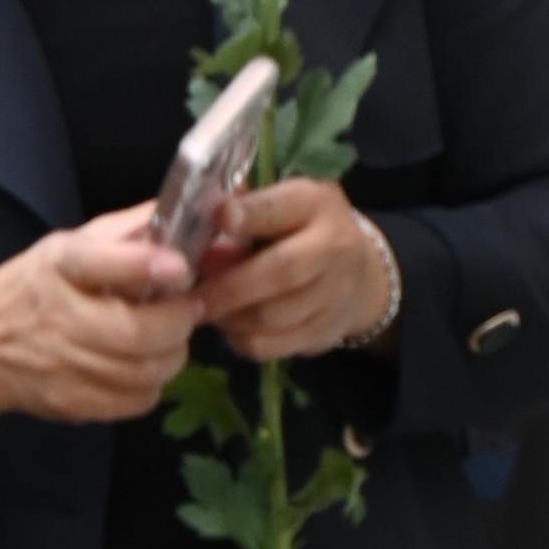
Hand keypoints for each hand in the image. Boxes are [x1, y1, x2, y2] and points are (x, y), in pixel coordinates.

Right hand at [0, 210, 197, 427]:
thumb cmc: (36, 287)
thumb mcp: (70, 245)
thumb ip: (127, 231)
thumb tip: (183, 212)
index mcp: (58, 265)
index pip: (97, 262)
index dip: (143, 265)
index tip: (179, 266)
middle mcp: (57, 315)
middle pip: (135, 332)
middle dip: (177, 322)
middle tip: (189, 309)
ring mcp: (62, 365)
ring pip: (144, 371)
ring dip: (172, 355)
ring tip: (168, 338)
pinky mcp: (70, 403)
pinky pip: (135, 401)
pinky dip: (153, 385)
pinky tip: (144, 367)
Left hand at [194, 177, 402, 368]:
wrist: (361, 272)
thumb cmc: (303, 228)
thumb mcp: (284, 201)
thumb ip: (246, 205)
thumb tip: (198, 214)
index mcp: (316, 203)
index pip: (282, 209)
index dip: (250, 214)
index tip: (219, 217)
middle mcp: (334, 247)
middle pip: (280, 272)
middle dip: (227, 287)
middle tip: (188, 295)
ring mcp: (335, 294)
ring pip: (271, 317)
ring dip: (229, 316)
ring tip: (203, 308)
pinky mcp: (324, 332)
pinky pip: (271, 346)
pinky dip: (240, 339)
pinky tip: (229, 325)